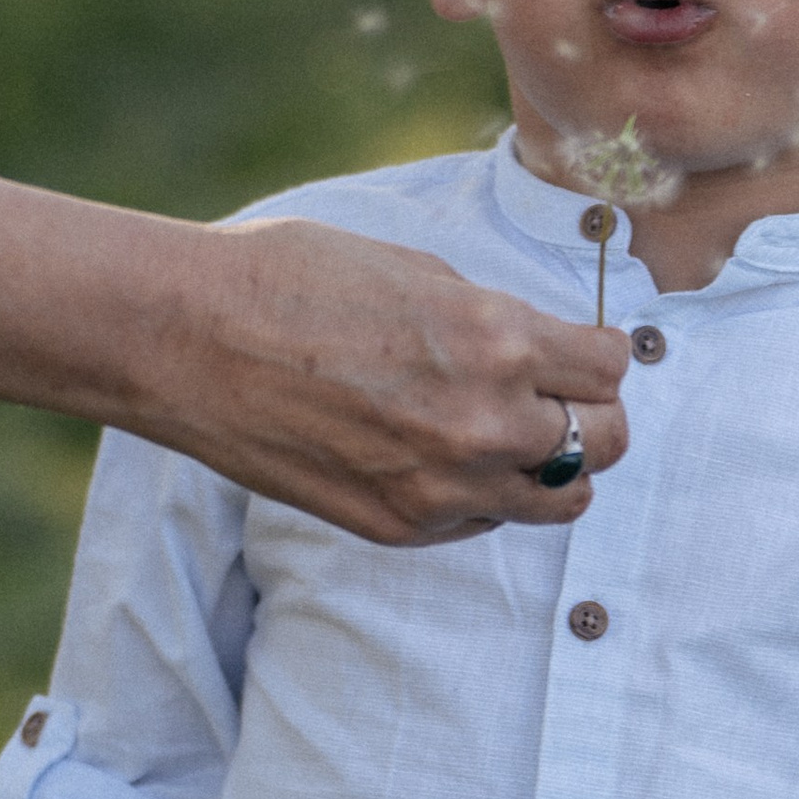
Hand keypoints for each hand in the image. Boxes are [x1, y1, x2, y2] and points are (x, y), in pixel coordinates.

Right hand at [170, 215, 629, 541]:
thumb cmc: (290, 280)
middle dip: (592, 414)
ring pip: (561, 500)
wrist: (187, 338)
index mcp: (495, 340)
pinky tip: (442, 456)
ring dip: (553, 467)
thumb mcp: (417, 272)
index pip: (611, 368)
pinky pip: (483, 522)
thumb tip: (541, 345)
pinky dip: (483, 494)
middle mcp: (484, 422)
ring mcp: (442, 485)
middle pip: (607, 441)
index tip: (580, 350)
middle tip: (559, 397)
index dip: (599, 354)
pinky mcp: (399, 525)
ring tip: (514, 438)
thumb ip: (493, 318)